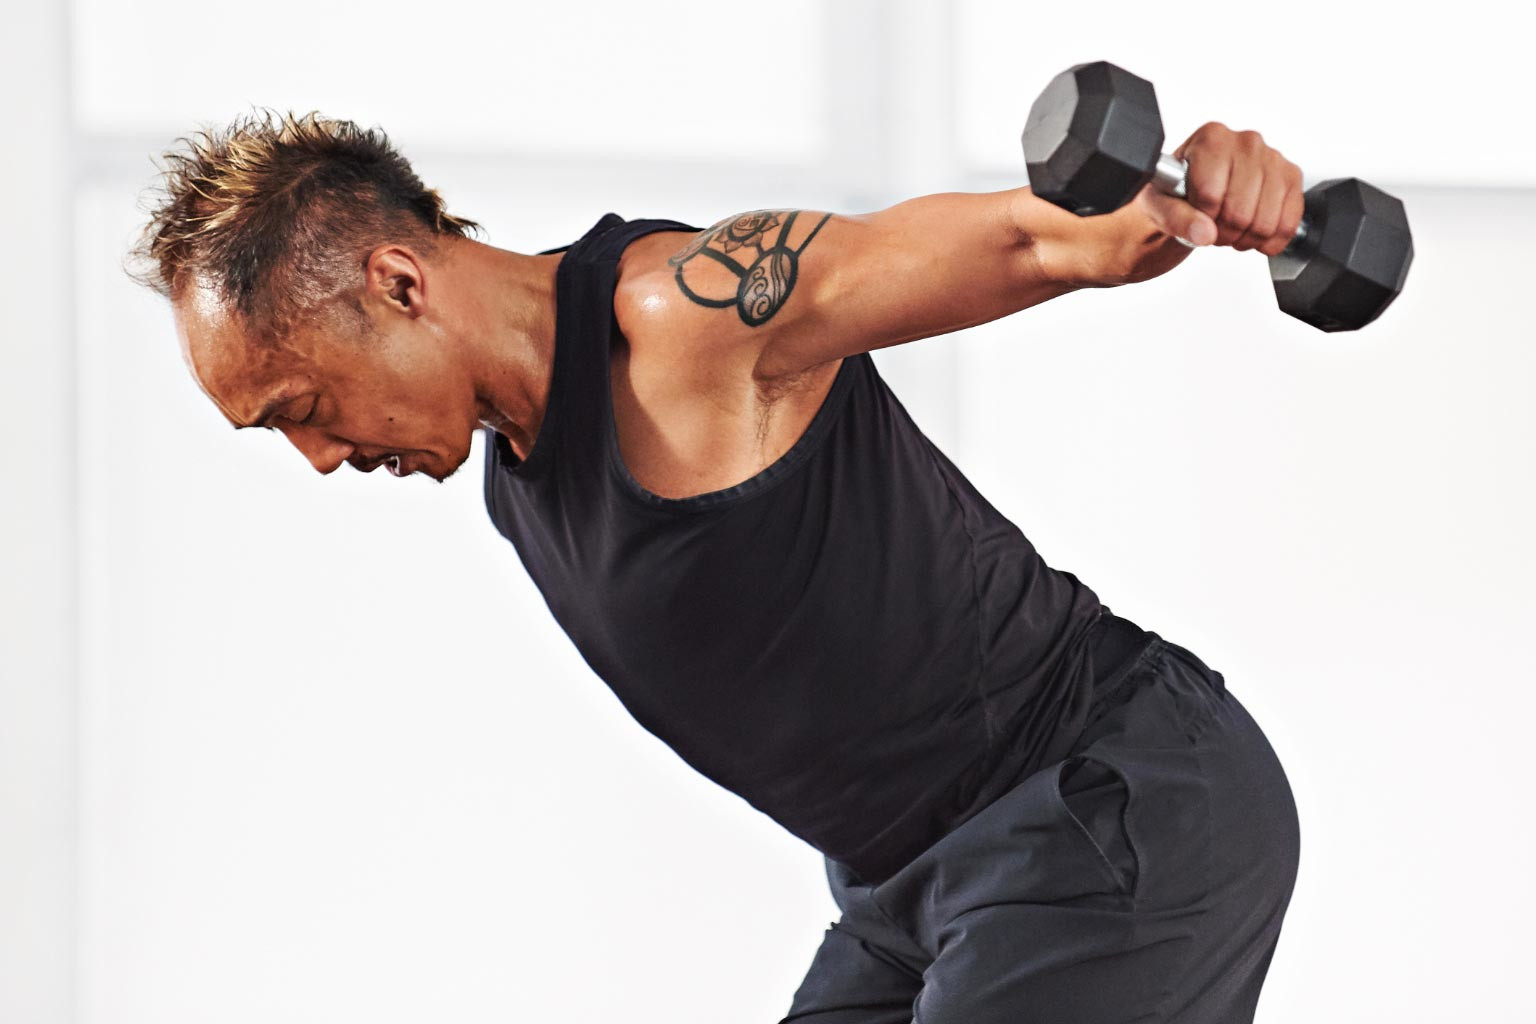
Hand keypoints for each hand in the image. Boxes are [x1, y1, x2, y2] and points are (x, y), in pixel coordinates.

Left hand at [1075, 122, 1305, 286]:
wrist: (1194, 192)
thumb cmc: (1175, 192)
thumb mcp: (1158, 205)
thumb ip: (1175, 218)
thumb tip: (1204, 231)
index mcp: (1211, 139)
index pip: (1210, 194)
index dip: (1199, 218)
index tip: (1193, 216)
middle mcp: (1246, 141)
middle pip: (1239, 211)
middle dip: (1222, 233)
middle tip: (1212, 227)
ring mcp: (1273, 158)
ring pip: (1264, 221)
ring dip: (1244, 238)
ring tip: (1230, 229)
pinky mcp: (1291, 177)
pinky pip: (1289, 222)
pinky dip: (1270, 240)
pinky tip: (1254, 236)